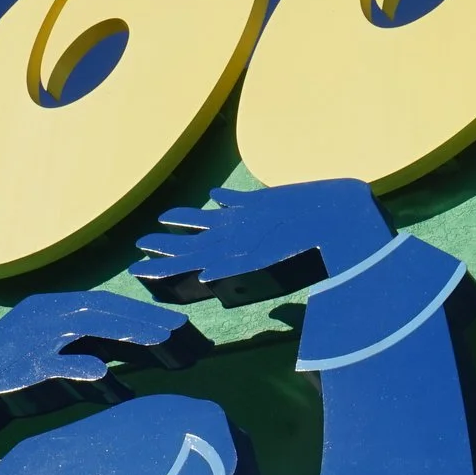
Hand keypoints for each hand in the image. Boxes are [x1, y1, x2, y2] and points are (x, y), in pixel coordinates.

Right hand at [0, 290, 204, 442]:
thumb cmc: (7, 381)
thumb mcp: (49, 359)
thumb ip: (82, 352)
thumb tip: (124, 359)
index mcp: (47, 309)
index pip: (101, 304)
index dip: (139, 312)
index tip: (175, 324)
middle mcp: (38, 316)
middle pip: (98, 311)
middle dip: (141, 319)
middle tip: (180, 331)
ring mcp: (25, 339)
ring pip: (81, 329)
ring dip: (122, 334)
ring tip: (158, 343)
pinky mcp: (12, 368)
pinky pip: (48, 365)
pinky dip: (75, 366)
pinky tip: (102, 374)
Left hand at [134, 180, 393, 305]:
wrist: (340, 222)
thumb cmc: (309, 246)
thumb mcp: (270, 259)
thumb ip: (237, 268)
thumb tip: (206, 279)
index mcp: (229, 254)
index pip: (186, 264)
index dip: (161, 267)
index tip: (135, 270)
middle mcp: (233, 240)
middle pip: (191, 245)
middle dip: (166, 246)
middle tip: (140, 245)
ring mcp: (247, 222)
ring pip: (209, 223)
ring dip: (187, 221)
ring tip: (164, 218)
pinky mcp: (264, 203)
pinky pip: (237, 201)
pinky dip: (223, 198)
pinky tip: (215, 195)